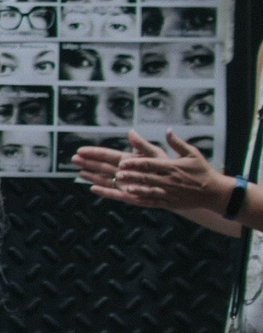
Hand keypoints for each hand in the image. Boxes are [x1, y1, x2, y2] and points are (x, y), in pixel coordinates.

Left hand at [90, 129, 227, 212]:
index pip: (151, 164)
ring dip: (134, 187)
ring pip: (148, 190)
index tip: (124, 162)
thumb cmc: (202, 171)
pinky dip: (141, 199)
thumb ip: (177, 143)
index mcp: (173, 167)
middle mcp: (169, 180)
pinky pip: (153, 201)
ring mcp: (169, 192)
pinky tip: (131, 198)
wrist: (214, 192)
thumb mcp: (192, 153)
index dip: (136, 163)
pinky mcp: (170, 202)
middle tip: (117, 173)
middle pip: (146, 177)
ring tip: (122, 185)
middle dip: (131, 175)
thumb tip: (167, 130)